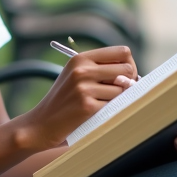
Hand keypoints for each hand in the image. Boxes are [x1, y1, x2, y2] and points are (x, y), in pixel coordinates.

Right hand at [17, 45, 137, 150]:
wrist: (41, 124)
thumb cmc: (64, 101)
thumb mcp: (77, 77)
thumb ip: (102, 71)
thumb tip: (135, 75)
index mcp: (81, 58)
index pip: (122, 51)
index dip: (129, 65)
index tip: (125, 77)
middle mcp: (82, 69)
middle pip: (127, 69)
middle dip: (128, 82)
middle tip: (117, 92)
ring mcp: (84, 88)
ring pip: (122, 90)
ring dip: (116, 99)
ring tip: (98, 104)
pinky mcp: (87, 106)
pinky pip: (114, 105)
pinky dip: (108, 111)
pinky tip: (94, 114)